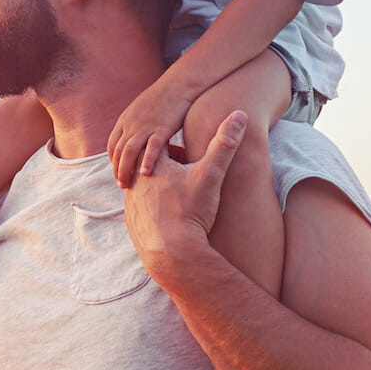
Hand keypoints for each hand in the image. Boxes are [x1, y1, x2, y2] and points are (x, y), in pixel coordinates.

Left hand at [106, 80, 193, 187]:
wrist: (179, 84)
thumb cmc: (165, 99)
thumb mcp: (144, 111)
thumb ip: (137, 126)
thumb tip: (137, 140)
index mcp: (125, 120)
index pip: (113, 145)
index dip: (114, 161)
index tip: (119, 173)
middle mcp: (131, 124)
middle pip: (119, 151)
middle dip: (118, 170)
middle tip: (121, 186)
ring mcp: (145, 126)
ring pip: (130, 152)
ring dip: (126, 170)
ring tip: (128, 186)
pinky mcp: (161, 128)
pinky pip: (151, 148)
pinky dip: (146, 161)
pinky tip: (145, 174)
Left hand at [123, 111, 247, 264]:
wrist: (173, 255)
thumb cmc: (191, 212)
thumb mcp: (210, 175)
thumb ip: (224, 144)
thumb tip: (239, 115)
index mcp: (151, 164)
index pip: (161, 144)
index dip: (178, 148)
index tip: (188, 155)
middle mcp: (134, 181)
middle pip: (151, 165)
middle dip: (169, 169)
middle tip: (185, 177)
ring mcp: (130, 203)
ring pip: (144, 186)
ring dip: (160, 187)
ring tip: (179, 197)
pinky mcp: (132, 222)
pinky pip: (141, 207)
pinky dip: (155, 207)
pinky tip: (171, 215)